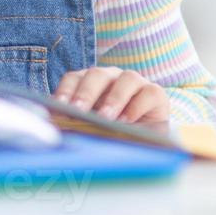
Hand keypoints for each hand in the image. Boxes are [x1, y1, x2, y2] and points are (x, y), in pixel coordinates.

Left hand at [53, 66, 169, 128]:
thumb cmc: (113, 131)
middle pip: (97, 75)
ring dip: (114, 98)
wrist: (147, 139)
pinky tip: (128, 121)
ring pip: (126, 79)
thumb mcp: (93, 128)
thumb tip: (59, 129)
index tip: (59, 107)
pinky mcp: (156, 93)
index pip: (74, 78)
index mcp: (90, 81)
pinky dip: (137, 106)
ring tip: (105, 118)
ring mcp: (135, 82)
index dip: (65, 90)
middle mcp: (112, 77)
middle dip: (86, 93)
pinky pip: (149, 93)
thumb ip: (77, 124)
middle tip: (79, 110)